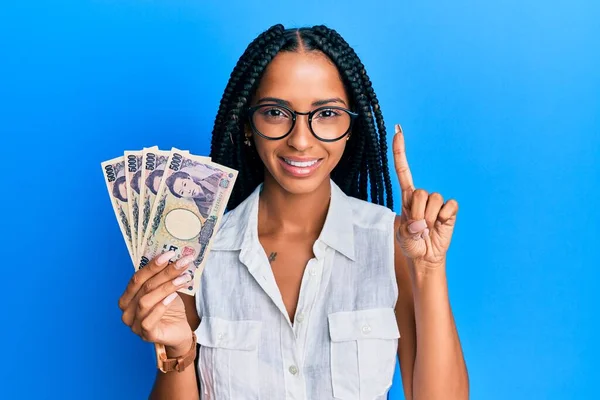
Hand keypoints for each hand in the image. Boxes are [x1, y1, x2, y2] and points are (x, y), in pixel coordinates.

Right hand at [118, 251, 195, 352]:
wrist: (180, 331)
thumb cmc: (170, 309)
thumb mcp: (165, 289)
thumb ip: (162, 277)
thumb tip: (172, 256)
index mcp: (128, 298)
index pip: (137, 278)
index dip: (153, 265)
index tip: (170, 253)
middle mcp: (127, 311)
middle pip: (144, 287)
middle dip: (165, 272)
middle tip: (183, 262)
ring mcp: (134, 325)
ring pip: (146, 301)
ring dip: (166, 287)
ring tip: (184, 278)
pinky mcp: (146, 335)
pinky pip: (149, 319)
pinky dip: (162, 305)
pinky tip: (174, 296)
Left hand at [393, 124, 458, 267]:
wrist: (426, 257)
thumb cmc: (411, 244)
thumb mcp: (404, 238)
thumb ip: (409, 230)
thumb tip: (421, 224)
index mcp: (406, 198)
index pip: (403, 171)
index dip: (400, 151)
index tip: (398, 131)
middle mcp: (421, 196)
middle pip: (420, 192)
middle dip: (418, 212)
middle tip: (418, 227)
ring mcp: (436, 203)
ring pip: (434, 200)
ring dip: (430, 218)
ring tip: (428, 228)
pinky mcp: (449, 210)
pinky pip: (449, 206)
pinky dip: (445, 218)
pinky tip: (441, 225)